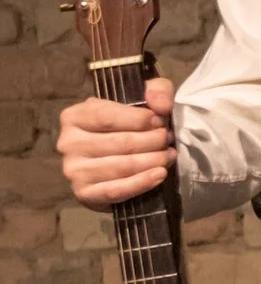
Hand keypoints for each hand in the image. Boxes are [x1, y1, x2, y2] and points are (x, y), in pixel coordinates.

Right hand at [58, 78, 175, 204]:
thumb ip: (156, 90)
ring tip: (169, 156)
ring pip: (121, 166)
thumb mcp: (142, 99)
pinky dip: (142, 183)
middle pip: (119, 142)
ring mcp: (73, 170)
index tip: (160, 121)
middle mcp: (68, 143)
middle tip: (169, 140)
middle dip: (152, 141)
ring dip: (153, 161)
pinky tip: (160, 175)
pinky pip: (116, 190)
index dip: (139, 119)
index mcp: (74, 116)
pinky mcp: (83, 194)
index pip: (107, 116)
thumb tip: (161, 104)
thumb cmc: (128, 126)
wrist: (118, 165)